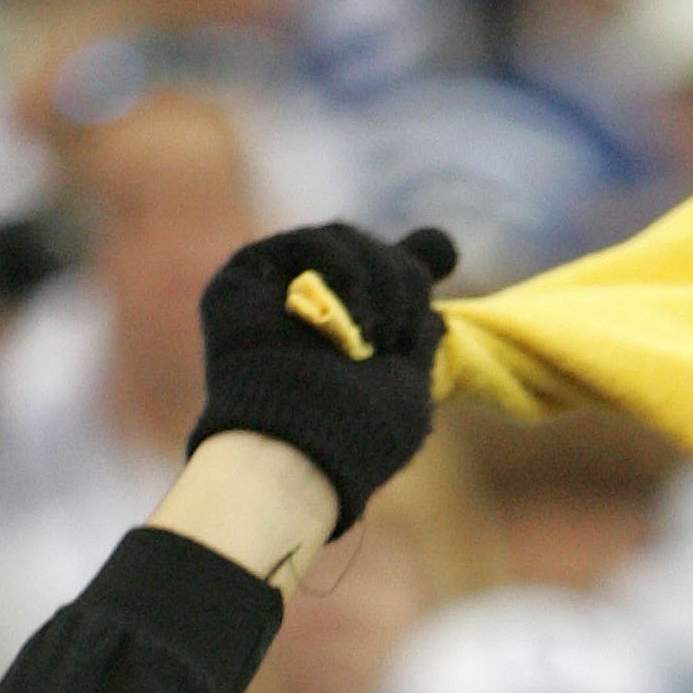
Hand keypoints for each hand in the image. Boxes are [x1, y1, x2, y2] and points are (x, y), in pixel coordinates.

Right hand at [187, 224, 456, 535]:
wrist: (304, 451)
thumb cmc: (361, 434)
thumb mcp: (410, 382)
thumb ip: (420, 334)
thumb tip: (435, 295)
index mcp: (350, 335)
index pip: (384, 278)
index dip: (416, 261)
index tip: (446, 255)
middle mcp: (312, 309)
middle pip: (371, 253)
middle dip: (402, 279)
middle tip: (402, 333)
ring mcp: (277, 290)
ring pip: (342, 241)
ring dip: (376, 279)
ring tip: (376, 335)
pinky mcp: (246, 277)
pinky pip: (307, 243)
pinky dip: (342, 269)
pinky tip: (349, 316)